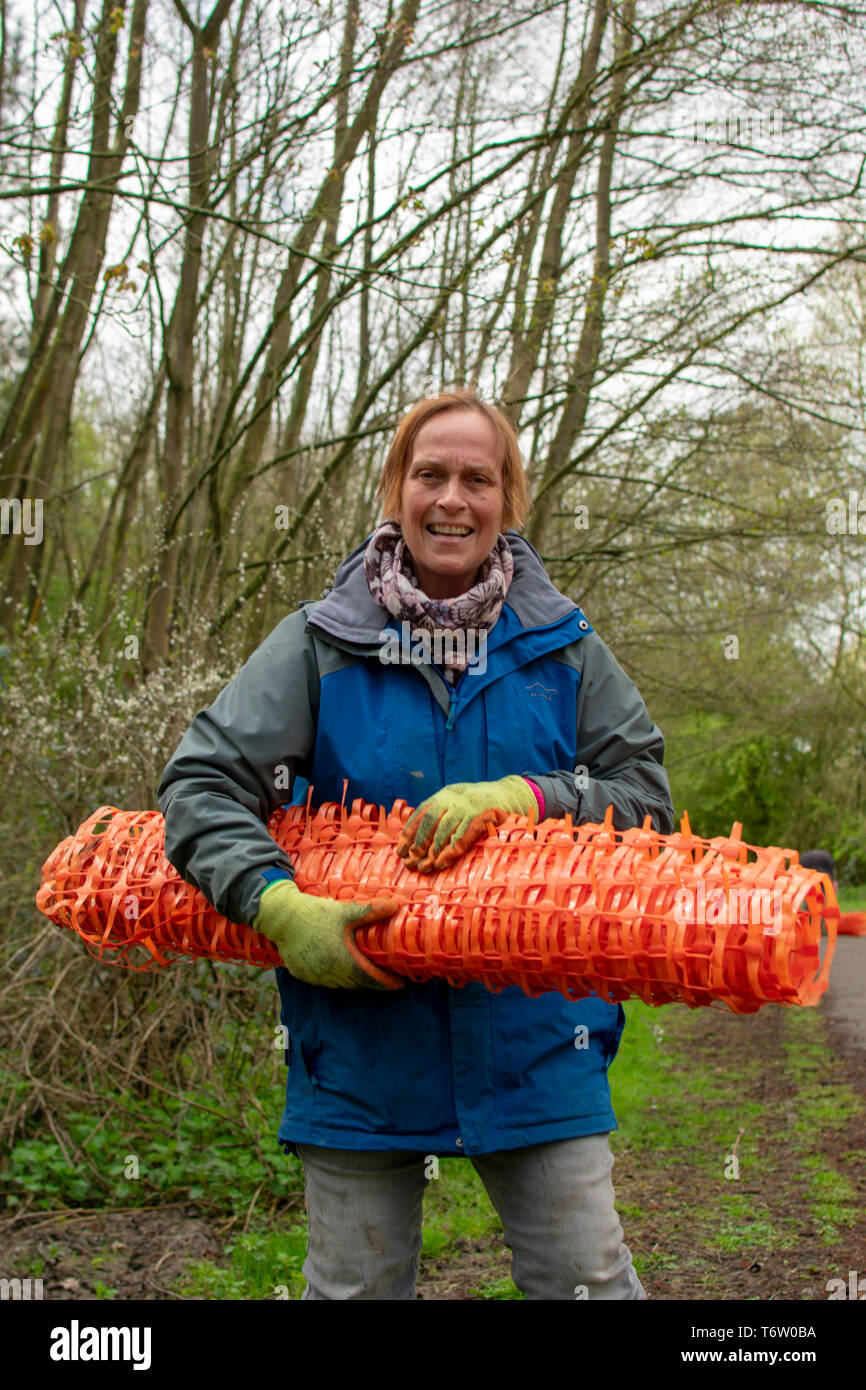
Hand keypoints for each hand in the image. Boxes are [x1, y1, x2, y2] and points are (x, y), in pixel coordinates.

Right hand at [252, 880, 403, 989]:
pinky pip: (324, 980)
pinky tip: (338, 964)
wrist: (281, 916)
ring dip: (353, 978)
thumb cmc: (314, 914)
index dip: (387, 983)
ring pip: (340, 983)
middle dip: (372, 980)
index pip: (370, 979)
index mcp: (341, 960)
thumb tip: (397, 905)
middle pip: (356, 983)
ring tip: (364, 968)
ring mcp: (313, 976)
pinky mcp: (301, 974)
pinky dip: (335, 975)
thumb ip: (371, 911)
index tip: (401, 983)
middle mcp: (328, 973)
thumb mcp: (344, 911)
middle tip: (385, 973)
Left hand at [396, 775, 537, 872]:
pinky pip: (463, 836)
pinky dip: (451, 851)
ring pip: (444, 830)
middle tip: (411, 863)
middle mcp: (454, 798)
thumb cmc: (479, 805)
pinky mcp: (483, 817)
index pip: (421, 814)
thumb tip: (415, 841)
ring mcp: (468, 807)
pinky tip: (442, 863)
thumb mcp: (457, 804)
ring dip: (432, 851)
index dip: (409, 833)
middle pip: (429, 822)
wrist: (509, 794)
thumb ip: (440, 817)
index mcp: (444, 795)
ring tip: (424, 867)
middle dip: (418, 844)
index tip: (401, 851)